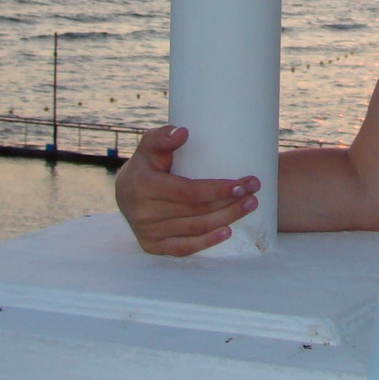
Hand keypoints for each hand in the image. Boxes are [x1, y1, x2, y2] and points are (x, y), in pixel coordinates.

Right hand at [115, 125, 258, 256]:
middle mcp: (144, 212)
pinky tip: (227, 232)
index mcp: (144, 185)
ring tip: (249, 206)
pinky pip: (183, 248)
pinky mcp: (152, 246)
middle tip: (253, 193)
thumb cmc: (146, 165)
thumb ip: (162, 137)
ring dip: (226, 219)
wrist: (124, 192)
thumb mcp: (149, 146)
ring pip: (194, 229)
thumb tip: (182, 132)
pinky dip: (206, 242)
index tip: (242, 184)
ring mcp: (148, 232)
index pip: (188, 191)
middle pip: (196, 211)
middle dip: (229, 203)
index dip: (217, 190)